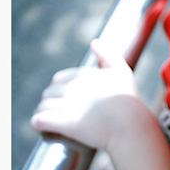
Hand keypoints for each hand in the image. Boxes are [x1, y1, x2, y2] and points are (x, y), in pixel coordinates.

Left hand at [30, 39, 149, 150]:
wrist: (131, 126)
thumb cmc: (128, 100)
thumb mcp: (122, 71)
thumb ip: (107, 54)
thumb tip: (94, 41)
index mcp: (82, 75)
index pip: (58, 79)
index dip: (61, 90)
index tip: (67, 100)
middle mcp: (73, 87)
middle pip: (49, 93)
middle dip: (52, 102)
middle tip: (59, 113)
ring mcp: (68, 105)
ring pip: (42, 106)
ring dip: (44, 113)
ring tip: (50, 123)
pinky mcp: (65, 124)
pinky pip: (39, 121)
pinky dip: (38, 124)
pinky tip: (42, 128)